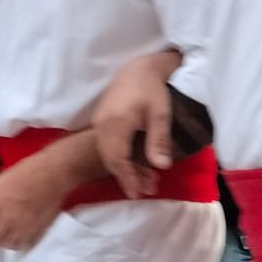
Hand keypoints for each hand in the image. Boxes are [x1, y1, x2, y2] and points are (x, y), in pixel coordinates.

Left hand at [0, 159, 64, 251]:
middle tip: (4, 226)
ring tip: (16, 228)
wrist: (51, 173)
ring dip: (6, 238)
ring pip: (0, 243)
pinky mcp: (27, 232)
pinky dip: (20, 241)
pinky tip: (26, 230)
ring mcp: (10, 225)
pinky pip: (17, 246)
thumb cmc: (26, 173)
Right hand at [92, 51, 181, 198]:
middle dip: (125, 177)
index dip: (127, 178)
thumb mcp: (160, 114)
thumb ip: (158, 140)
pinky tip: (132, 164)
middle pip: (110, 159)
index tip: (137, 193)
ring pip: (107, 153)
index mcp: (116, 123)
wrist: (137, 68)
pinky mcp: (101, 121)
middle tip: (142, 191)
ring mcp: (99, 122)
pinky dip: (118, 158)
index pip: (118, 158)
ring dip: (122, 169)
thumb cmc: (151, 89)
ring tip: (141, 181)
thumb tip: (161, 167)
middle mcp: (103, 125)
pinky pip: (107, 145)